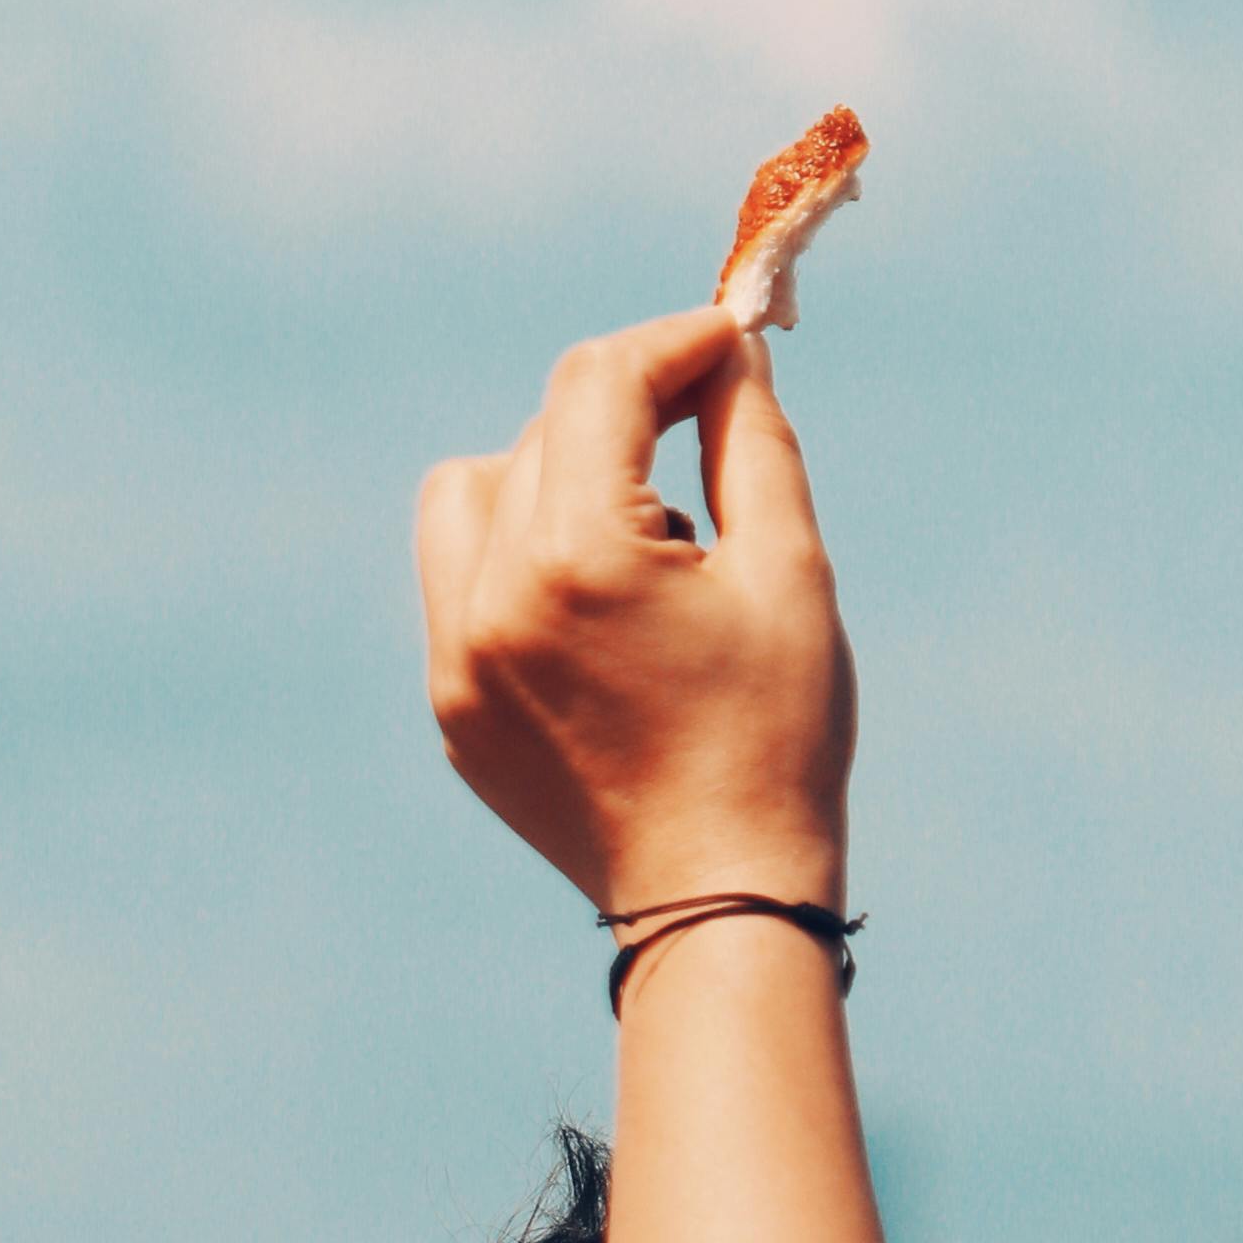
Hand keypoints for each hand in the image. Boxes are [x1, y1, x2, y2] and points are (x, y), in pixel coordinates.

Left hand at [416, 308, 855, 919]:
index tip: (723, 341)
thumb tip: (726, 351)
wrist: (720, 901)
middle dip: (627, 414)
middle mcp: (492, 595)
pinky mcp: (450, 702)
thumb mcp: (791, 572)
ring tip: (644, 534)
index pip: (597, 383)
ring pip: (476, 489)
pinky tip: (603, 608)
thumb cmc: (778, 735)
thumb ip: (752, 440)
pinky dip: (522, 558)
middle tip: (706, 429)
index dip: (668, 344)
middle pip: (544, 431)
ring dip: (552, 477)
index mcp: (580, 557)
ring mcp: (457, 655)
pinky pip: (461, 578)